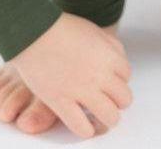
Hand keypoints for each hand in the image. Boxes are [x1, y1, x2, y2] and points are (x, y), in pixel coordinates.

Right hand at [8, 12, 132, 137]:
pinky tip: (85, 127)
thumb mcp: (94, 30)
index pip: (126, 76)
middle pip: (124, 99)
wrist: (34, 32)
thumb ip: (110, 46)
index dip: (119, 80)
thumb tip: (118, 60)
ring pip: (110, 117)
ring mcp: (81, 91)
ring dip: (108, 119)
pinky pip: (82, 127)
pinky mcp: (62, 102)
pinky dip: (87, 130)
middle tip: (109, 101)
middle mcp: (100, 75)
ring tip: (101, 118)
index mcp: (109, 56)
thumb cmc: (61, 28)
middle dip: (118, 101)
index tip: (111, 82)